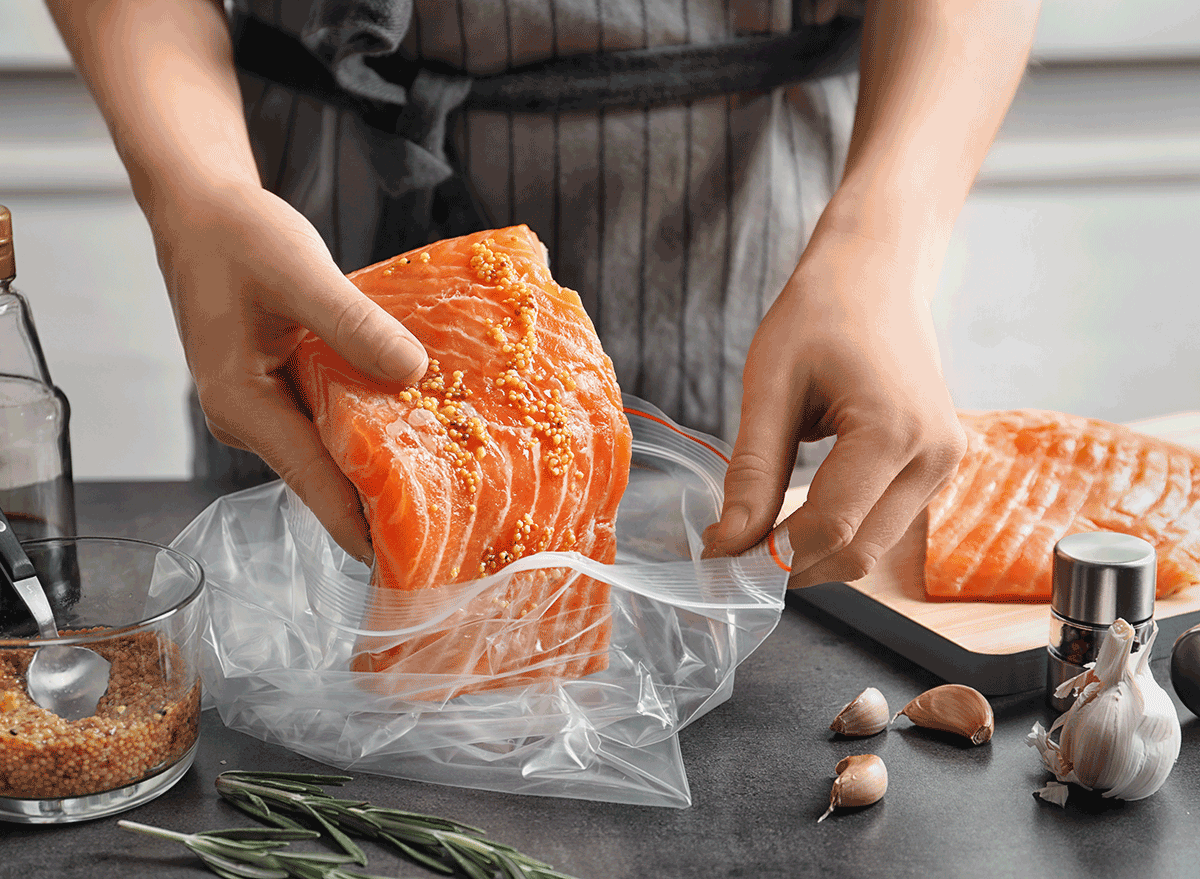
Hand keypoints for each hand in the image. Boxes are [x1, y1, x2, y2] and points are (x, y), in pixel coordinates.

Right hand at [149, 183, 427, 562]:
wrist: (199, 208)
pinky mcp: (281, 385)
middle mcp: (251, 417)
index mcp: (244, 405)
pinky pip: (330, 416)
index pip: (315, 483)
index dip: (363, 525)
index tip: (407, 564)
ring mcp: (265, 404)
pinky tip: (414, 418)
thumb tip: (413, 371)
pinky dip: (369, 421)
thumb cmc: (235, 236)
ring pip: (331, 446)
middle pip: (326, 475)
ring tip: (447, 479)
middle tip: (451, 521)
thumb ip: (354, 325)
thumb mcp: (299, 272)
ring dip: (380, 458)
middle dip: (383, 498)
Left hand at [702, 227, 965, 587]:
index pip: (829, 526)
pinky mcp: (938, 465)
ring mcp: (945, 463)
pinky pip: (884, 522)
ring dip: (814, 554)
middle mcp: (934, 455)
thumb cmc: (821, 312)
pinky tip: (792, 517)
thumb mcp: (770, 385)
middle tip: (730, 557)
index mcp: (895, 431)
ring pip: (873, 546)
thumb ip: (752, 470)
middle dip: (791, 566)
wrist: (877, 272)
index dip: (769, 554)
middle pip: (857, 551)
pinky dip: (838, 531)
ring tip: (755, 537)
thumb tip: (729, 543)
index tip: (717, 557)